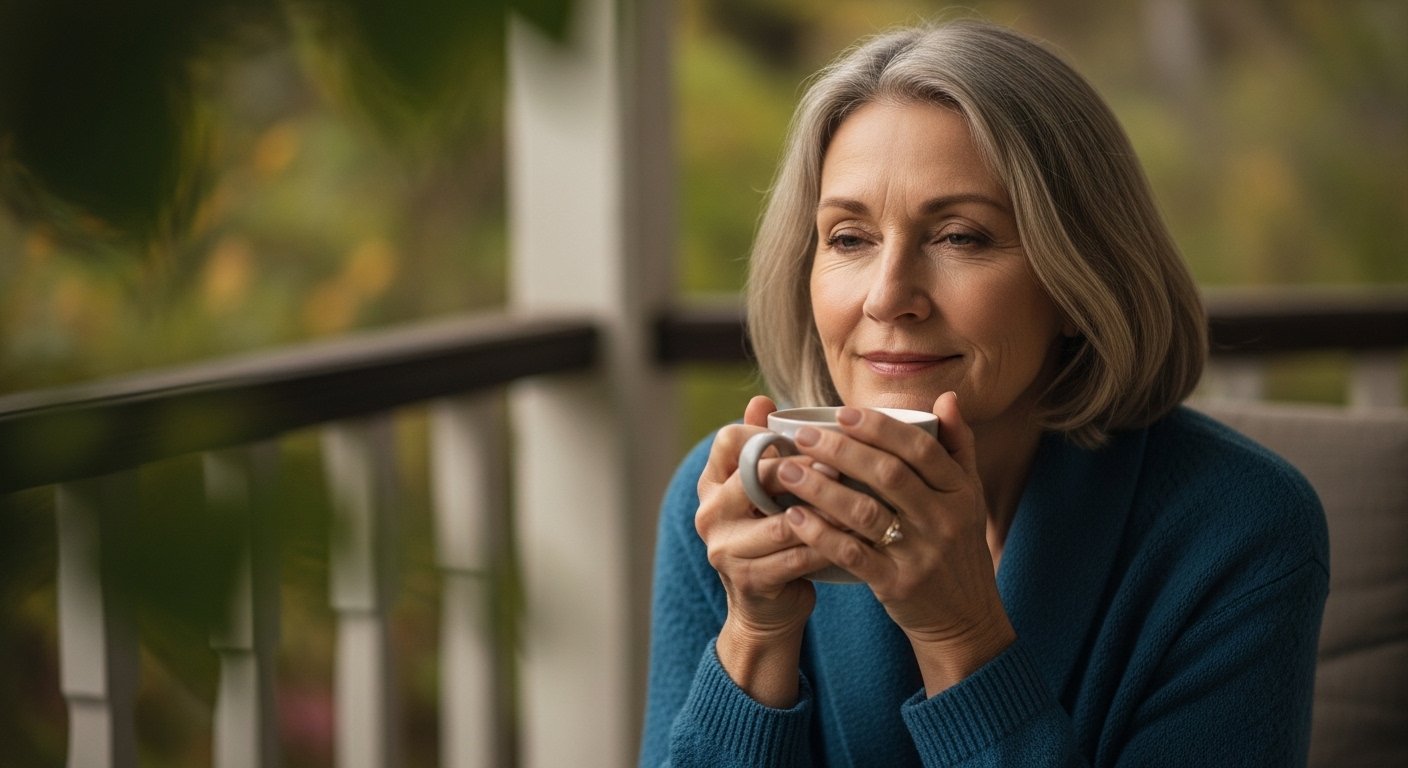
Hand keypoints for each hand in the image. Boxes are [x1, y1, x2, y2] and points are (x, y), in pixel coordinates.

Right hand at [695, 395, 831, 705]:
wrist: (768, 606)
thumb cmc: (775, 535)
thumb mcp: (766, 491)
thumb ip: (766, 449)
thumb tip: (760, 399)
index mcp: (712, 483)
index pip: (729, 440)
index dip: (768, 433)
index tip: (806, 436)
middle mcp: (710, 513)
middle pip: (755, 478)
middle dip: (804, 469)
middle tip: (844, 461)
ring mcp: (725, 549)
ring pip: (782, 522)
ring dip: (826, 509)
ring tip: (862, 497)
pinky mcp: (749, 580)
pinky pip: (796, 557)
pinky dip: (830, 544)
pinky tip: (859, 534)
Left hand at [776, 392, 1015, 693]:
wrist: (966, 617)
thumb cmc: (959, 549)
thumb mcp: (970, 498)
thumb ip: (959, 446)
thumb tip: (946, 397)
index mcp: (961, 492)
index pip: (920, 449)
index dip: (879, 428)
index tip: (842, 413)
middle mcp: (944, 520)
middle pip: (888, 475)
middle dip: (840, 450)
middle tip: (801, 435)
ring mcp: (921, 553)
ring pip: (865, 512)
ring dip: (821, 488)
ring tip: (786, 470)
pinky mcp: (897, 584)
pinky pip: (852, 554)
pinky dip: (821, 534)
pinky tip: (795, 516)